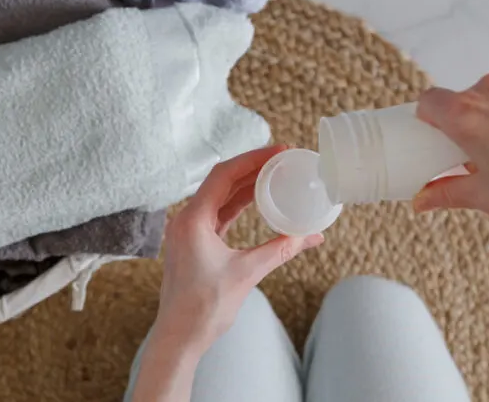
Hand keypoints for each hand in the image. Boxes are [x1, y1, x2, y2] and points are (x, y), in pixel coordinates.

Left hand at [152, 144, 325, 354]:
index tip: (277, 151)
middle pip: (222, 181)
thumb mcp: (247, 273)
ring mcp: (189, 231)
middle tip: (282, 159)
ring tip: (275, 174)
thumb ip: (279, 250)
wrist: (179, 337)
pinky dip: (239, 206)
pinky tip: (259, 200)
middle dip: (252, 168)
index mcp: (192, 220)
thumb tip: (310, 236)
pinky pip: (219, 215)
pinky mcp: (195, 243)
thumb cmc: (203, 308)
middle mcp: (186, 220)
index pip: (223, 175)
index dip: (252, 159)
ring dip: (246, 185)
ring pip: (220, 197)